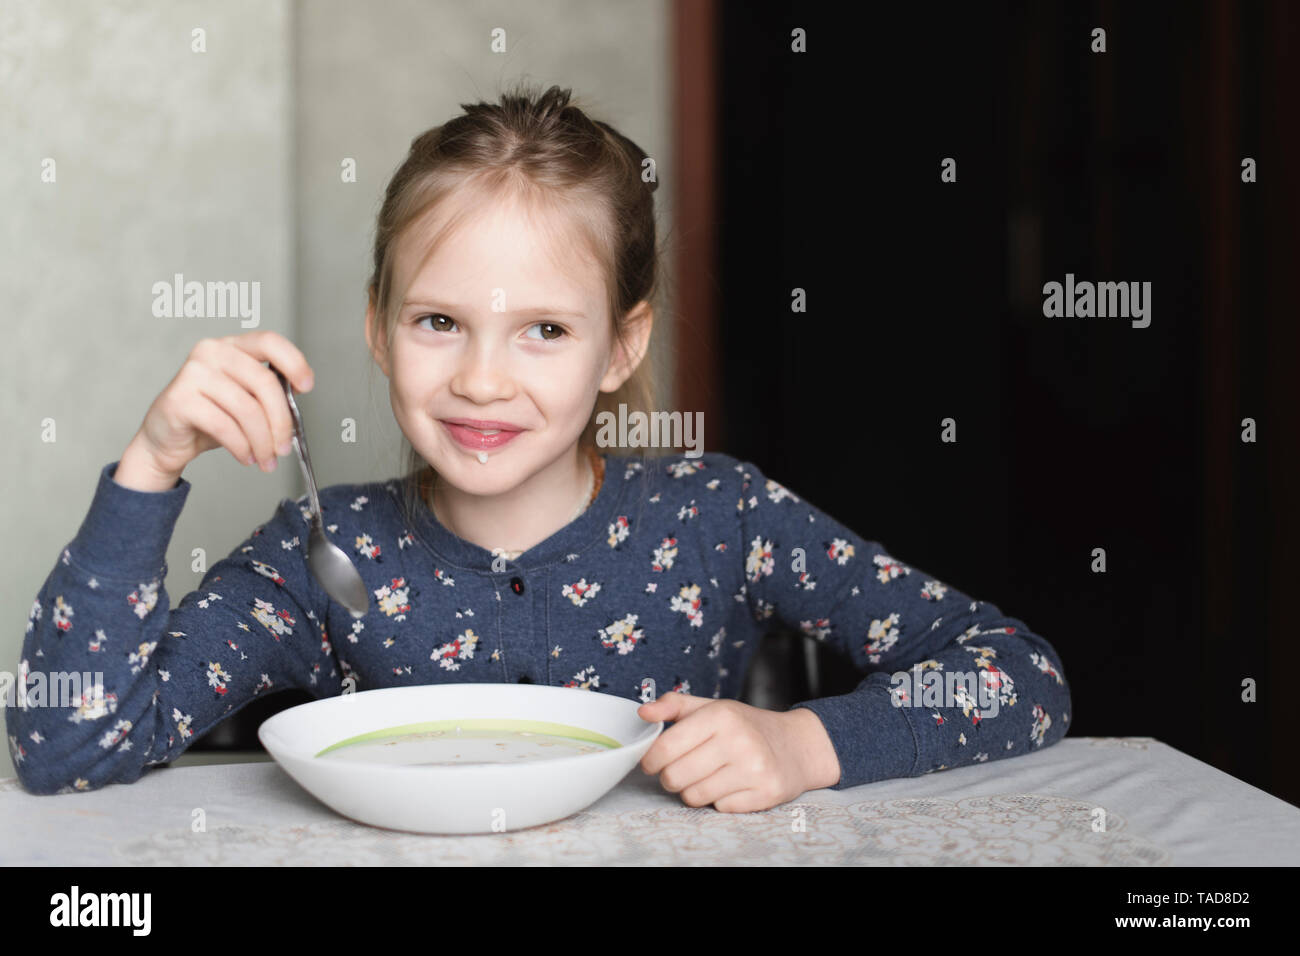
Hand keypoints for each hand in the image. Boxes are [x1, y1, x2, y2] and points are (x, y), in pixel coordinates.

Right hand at [127, 331, 314, 481]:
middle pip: (264, 381)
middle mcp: (211, 352)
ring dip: (262, 441)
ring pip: (247, 409)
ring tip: (266, 459)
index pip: (269, 342)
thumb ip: (269, 393)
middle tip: (284, 447)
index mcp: (232, 346)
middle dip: (281, 421)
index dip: (294, 362)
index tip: (307, 386)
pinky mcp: (180, 399)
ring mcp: (193, 373)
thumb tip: (295, 400)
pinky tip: (246, 456)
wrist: (166, 440)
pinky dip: (242, 447)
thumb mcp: (246, 401)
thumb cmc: (210, 418)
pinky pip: (225, 426)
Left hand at [637, 692, 839, 812]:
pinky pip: (720, 809)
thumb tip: (643, 713)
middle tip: (681, 770)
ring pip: (694, 797)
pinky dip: (719, 801)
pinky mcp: (766, 793)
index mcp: (721, 715)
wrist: (797, 746)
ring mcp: (754, 769)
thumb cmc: (746, 726)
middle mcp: (739, 740)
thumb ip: (674, 706)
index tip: (653, 762)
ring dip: (693, 791)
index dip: (651, 760)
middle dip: (671, 777)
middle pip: (675, 777)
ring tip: (707, 777)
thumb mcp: (712, 707)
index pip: (666, 747)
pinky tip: (730, 785)